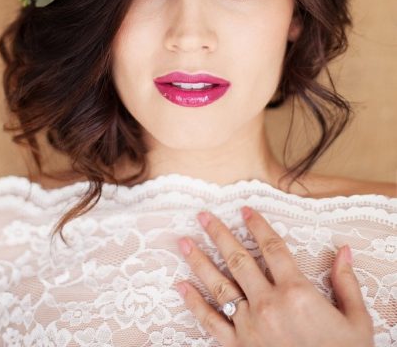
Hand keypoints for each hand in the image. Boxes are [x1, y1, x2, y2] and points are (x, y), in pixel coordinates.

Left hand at [175, 206, 373, 346]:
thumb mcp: (356, 321)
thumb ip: (346, 284)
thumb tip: (344, 252)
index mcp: (297, 292)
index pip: (272, 248)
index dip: (257, 225)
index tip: (244, 210)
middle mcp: (268, 304)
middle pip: (238, 260)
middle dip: (219, 234)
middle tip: (203, 216)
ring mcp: (250, 326)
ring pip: (219, 285)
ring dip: (199, 261)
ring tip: (184, 242)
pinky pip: (210, 321)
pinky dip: (193, 303)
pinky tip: (180, 287)